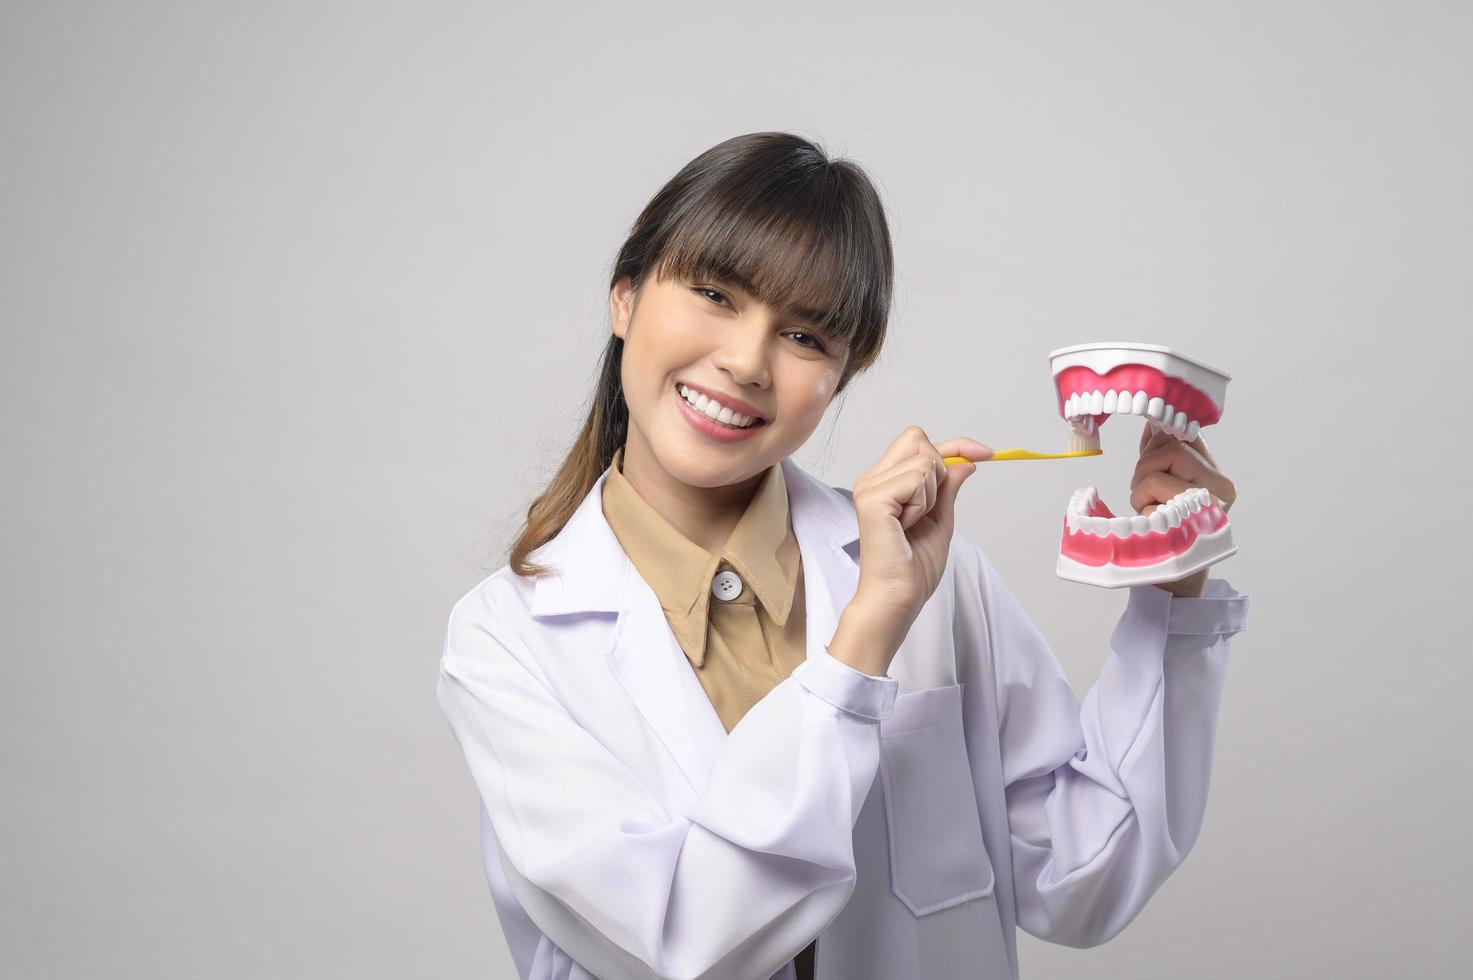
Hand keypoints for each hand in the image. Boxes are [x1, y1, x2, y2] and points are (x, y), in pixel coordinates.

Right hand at [849, 426, 992, 628]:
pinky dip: (923, 503)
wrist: (898, 597)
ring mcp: (870, 487)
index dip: (956, 444)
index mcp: (885, 481)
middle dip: (939, 469)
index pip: (919, 441)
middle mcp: (873, 479)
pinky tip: (908, 525)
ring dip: (931, 494)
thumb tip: (966, 462)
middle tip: (929, 508)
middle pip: (918, 439)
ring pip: (924, 460)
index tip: (986, 453)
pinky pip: (916, 478)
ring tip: (914, 522)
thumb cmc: (913, 568)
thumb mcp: (941, 519)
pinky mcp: (873, 499)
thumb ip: (948, 488)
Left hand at [1131, 421, 1237, 597]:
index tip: (1148, 451)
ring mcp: (1211, 499)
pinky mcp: (1195, 514)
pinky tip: (1155, 520)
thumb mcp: (1163, 486)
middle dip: (1145, 466)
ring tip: (1149, 509)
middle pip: (1170, 445)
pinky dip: (1143, 502)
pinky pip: (1155, 487)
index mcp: (1215, 474)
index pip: (1186, 435)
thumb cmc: (1167, 528)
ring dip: (1140, 488)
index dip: (1159, 439)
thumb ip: (1160, 455)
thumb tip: (1151, 421)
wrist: (1175, 574)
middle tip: (1145, 493)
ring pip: (1158, 465)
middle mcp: (1221, 485)